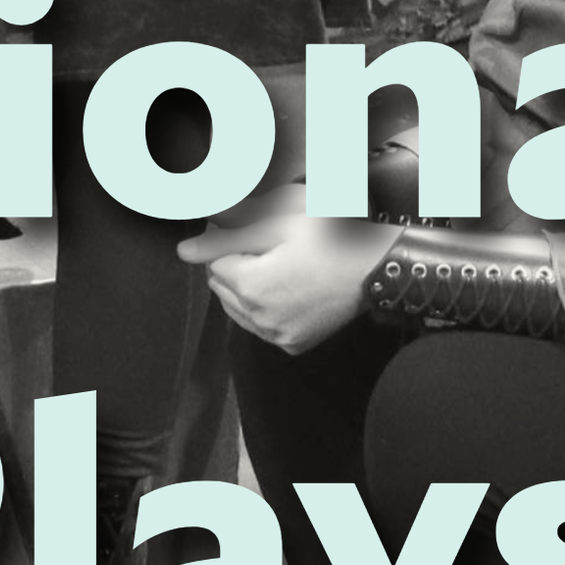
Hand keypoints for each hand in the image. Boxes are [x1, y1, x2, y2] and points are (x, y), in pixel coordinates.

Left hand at [178, 215, 386, 354]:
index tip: (255, 231)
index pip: (212, 262)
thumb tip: (185, 250)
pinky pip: (260, 325)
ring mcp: (277, 335)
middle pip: (220, 287)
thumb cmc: (333, 237)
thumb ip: (227, 236)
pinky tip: (290, 288)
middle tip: (273, 247)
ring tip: (282, 266)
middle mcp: (260, 318)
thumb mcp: (279, 222)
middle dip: (235, 265)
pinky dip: (265, 307)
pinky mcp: (293, 343)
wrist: (379, 266)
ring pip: (236, 308)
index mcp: (252, 286)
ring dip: (247, 287)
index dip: (230, 242)